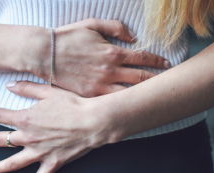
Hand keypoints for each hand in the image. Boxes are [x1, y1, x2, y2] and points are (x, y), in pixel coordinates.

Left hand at [0, 81, 116, 172]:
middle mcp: (29, 138)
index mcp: (27, 119)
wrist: (92, 122)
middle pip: (1, 140)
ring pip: (13, 163)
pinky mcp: (52, 162)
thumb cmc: (72, 105)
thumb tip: (9, 85)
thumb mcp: (49, 92)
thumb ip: (27, 88)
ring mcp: (39, 152)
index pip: (0, 115)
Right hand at [26, 18, 169, 96]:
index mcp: (112, 52)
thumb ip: (116, 28)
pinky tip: (131, 105)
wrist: (44, 54)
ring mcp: (100, 86)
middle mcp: (110, 71)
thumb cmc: (68, 38)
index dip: (157, 61)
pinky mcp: (90, 96)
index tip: (167, 64)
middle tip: (169, 83)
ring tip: (155, 96)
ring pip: (129, 93)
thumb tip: (134, 36)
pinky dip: (123, 103)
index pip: (142, 58)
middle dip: (158, 80)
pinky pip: (111, 101)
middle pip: (141, 78)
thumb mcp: (92, 25)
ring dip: (144, 94)